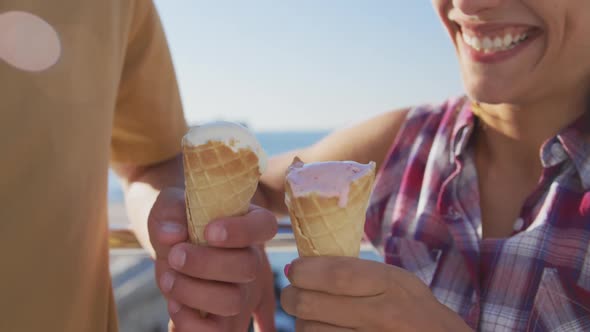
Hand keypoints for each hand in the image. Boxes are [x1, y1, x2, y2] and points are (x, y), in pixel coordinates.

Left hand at [148, 187, 277, 331]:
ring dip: (194, 293)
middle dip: (206, 264)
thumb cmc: (176, 217)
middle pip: (248, 268)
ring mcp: (241, 290)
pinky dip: (191, 323)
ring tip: (168, 279)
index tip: (209, 231)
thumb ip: (171, 215)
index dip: (241, 231)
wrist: (168, 242)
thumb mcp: (170, 206)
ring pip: (233, 302)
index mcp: (249, 222)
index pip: (264, 225)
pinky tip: (174, 304)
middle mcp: (252, 258)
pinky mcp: (223, 317)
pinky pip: (218, 331)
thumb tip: (172, 235)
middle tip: (176, 255)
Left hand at [280, 257, 470, 331]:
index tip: (295, 269)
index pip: (336, 276)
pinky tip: (322, 329)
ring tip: (311, 314)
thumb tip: (301, 266)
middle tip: (293, 292)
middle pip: (312, 305)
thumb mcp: (394, 279)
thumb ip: (354, 270)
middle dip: (292, 296)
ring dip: (302, 320)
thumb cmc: (411, 307)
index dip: (305, 271)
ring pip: (309, 330)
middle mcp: (381, 316)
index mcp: (391, 286)